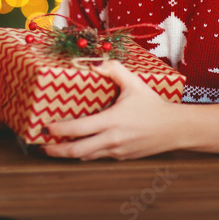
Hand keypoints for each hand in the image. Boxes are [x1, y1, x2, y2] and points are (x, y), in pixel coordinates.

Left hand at [42, 60, 187, 159]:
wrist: (175, 129)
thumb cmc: (153, 105)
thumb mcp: (134, 83)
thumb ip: (114, 70)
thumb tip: (95, 62)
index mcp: (112, 121)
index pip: (78, 129)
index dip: (59, 130)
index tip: (46, 127)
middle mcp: (112, 140)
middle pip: (77, 151)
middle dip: (57, 151)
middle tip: (42, 146)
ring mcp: (117, 151)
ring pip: (87, 157)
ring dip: (70, 154)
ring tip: (56, 148)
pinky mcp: (123, 157)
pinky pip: (99, 157)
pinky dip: (87, 154)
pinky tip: (80, 148)